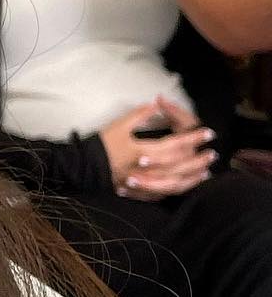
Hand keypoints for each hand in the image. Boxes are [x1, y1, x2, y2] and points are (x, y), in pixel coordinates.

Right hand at [99, 95, 214, 199]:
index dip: (194, 138)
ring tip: (205, 171)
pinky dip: (176, 190)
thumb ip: (140, 114)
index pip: (176, 144)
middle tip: (212, 153)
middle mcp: (148, 170)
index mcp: (144, 152)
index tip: (208, 133)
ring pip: (175, 182)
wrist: (84, 166)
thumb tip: (156, 103)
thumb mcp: (120, 125)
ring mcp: (144, 183)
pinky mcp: (139, 191)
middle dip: (198, 159)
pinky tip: (184, 185)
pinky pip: (163, 193)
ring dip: (192, 177)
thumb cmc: (102, 144)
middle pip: (180, 166)